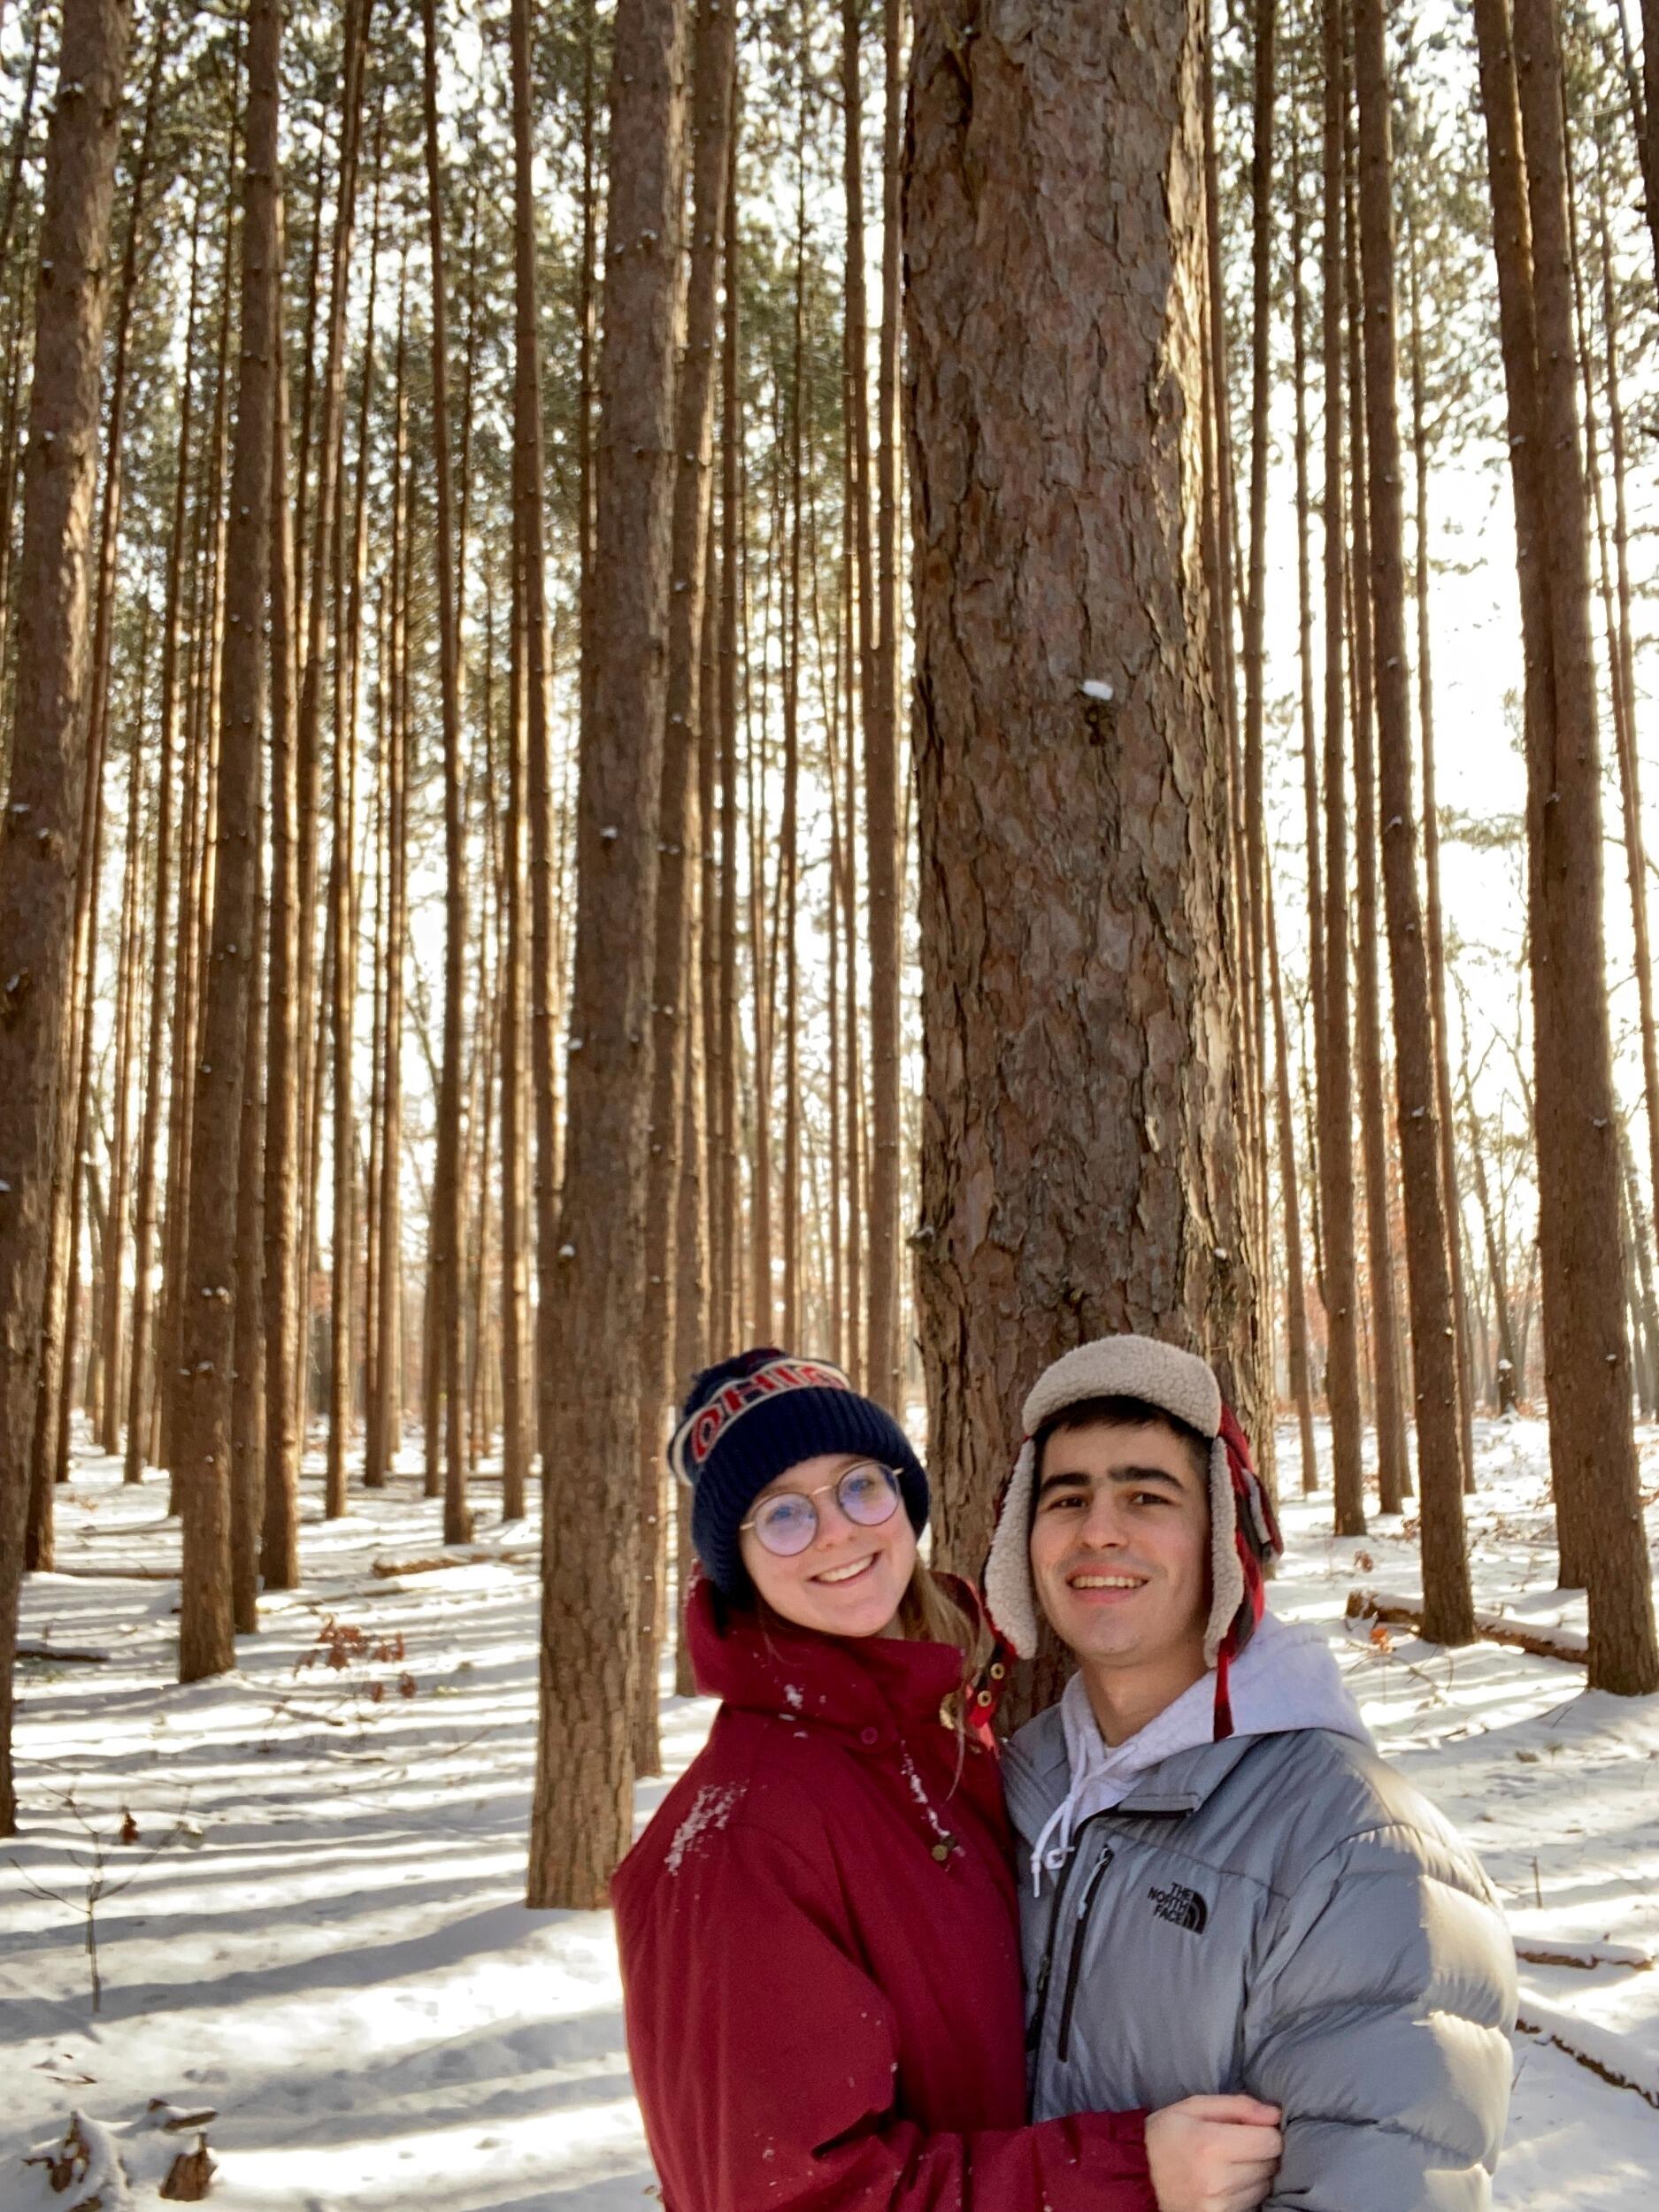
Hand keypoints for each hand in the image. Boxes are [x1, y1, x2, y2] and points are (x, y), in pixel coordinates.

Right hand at [1145, 2095, 1282, 2211]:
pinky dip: (1245, 2192)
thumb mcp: (1192, 2107)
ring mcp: (1218, 2206)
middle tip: (1238, 2145)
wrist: (1137, 2177)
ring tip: (1230, 2164)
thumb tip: (1275, 2115)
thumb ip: (1237, 2106)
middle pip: (1270, 2165)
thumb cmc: (1165, 2135)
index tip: (1252, 2129)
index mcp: (1210, 2144)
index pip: (1270, 2142)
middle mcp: (1217, 2179)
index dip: (1266, 2131)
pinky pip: (1251, 2204)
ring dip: (1255, 2174)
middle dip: (1261, 2152)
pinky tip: (1226, 2182)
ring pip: (1264, 2187)